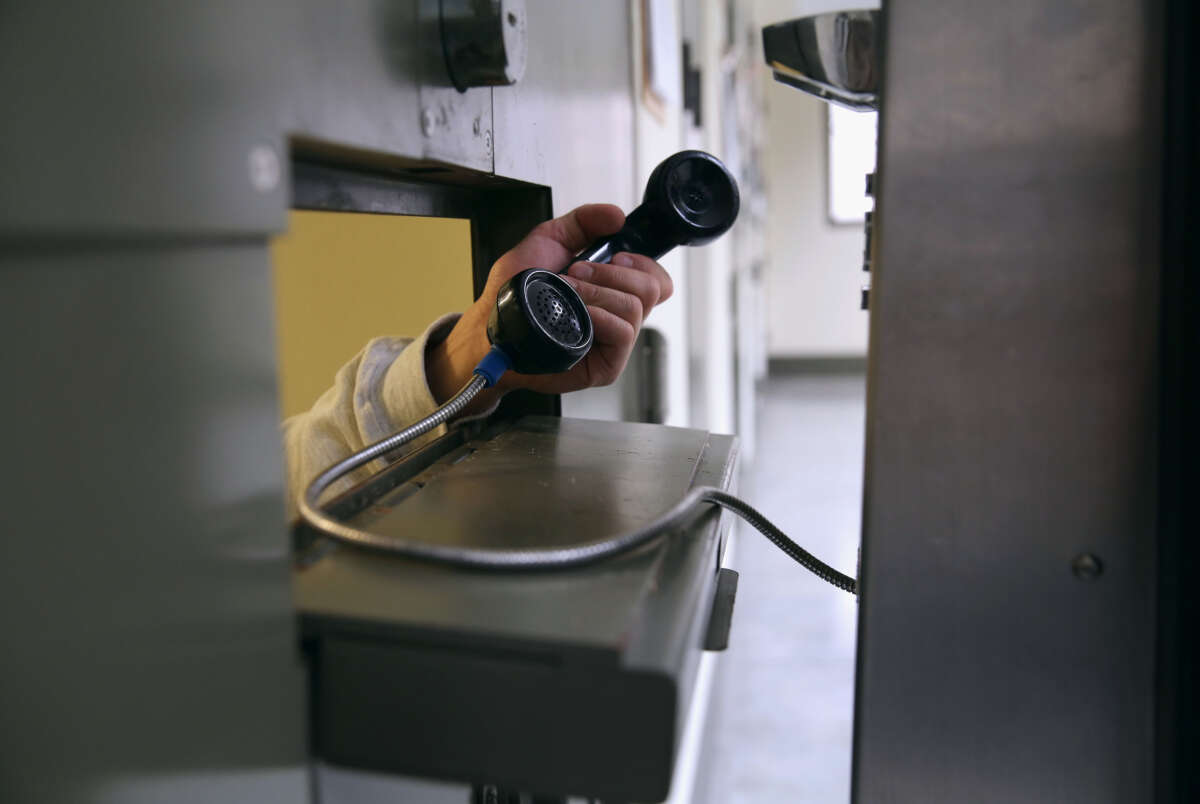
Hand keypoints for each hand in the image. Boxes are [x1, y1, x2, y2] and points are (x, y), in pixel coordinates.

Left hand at [426, 203, 673, 404]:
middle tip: (576, 274)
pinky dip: (600, 315)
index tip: (614, 256)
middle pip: (653, 289)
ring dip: (597, 292)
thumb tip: (617, 216)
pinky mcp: (607, 365)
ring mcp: (614, 342)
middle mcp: (618, 315)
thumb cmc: (516, 292)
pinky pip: (624, 333)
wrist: (492, 325)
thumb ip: (583, 222)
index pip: (657, 279)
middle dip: (612, 273)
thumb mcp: (548, 241)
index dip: (643, 263)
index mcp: (613, 289)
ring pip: (635, 308)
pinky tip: (578, 314)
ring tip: (567, 293)